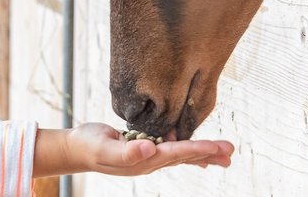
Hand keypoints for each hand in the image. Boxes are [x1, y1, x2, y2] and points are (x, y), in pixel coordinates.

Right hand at [33, 123, 233, 177]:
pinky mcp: (145, 149)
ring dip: (203, 153)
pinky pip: (171, 150)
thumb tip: (149, 149)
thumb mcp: (104, 146)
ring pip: (181, 154)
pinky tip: (196, 152)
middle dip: (208, 153)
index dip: (197, 149)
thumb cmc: (88, 145)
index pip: (176, 153)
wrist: (77, 149)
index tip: (216, 147)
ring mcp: (148, 156)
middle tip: (230, 151)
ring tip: (223, 154)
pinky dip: (187, 150)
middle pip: (185, 156)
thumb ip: (126, 150)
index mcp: (144, 160)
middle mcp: (150, 160)